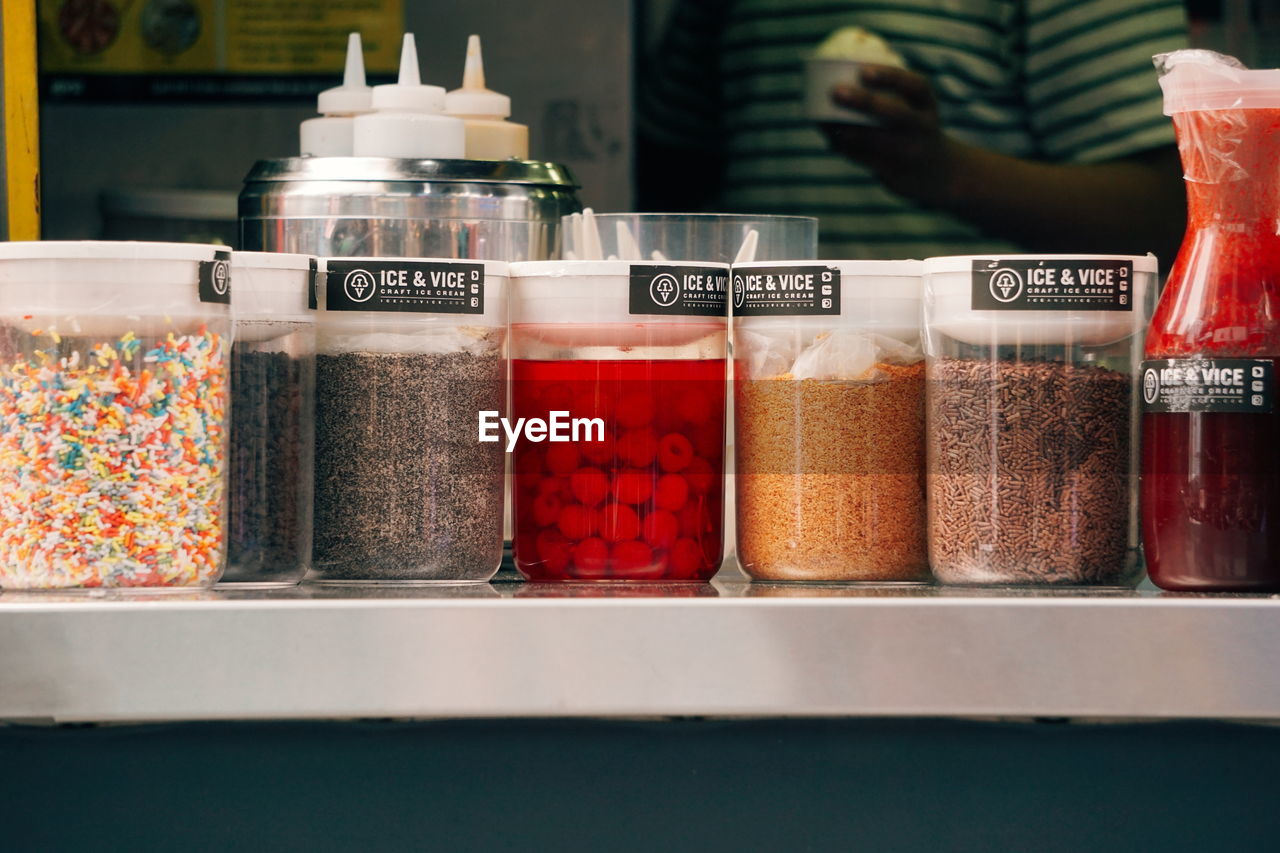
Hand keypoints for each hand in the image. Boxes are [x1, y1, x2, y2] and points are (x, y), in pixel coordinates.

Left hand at [819, 64, 959, 206]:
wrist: (935, 171)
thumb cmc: (912, 128)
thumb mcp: (915, 107)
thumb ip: (890, 89)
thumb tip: (842, 62)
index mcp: (927, 105)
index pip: (915, 85)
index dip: (890, 77)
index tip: (863, 71)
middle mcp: (924, 127)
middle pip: (897, 113)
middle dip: (865, 102)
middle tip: (837, 92)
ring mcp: (912, 152)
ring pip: (881, 141)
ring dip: (853, 132)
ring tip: (832, 124)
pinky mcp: (897, 172)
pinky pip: (869, 161)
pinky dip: (849, 150)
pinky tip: (832, 140)